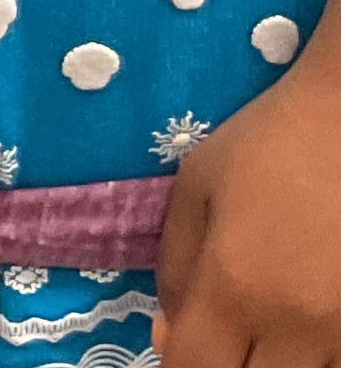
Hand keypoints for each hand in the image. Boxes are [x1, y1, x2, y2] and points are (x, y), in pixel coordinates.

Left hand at [156, 53, 340, 366]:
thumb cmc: (268, 144)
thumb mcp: (196, 189)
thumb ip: (175, 269)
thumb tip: (167, 338)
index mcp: (237, 289)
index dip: (177, 366)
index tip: (180, 346)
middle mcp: (297, 328)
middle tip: (223, 336)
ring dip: (276, 362)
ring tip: (264, 323)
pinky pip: (337, 362)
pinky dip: (315, 355)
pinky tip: (301, 324)